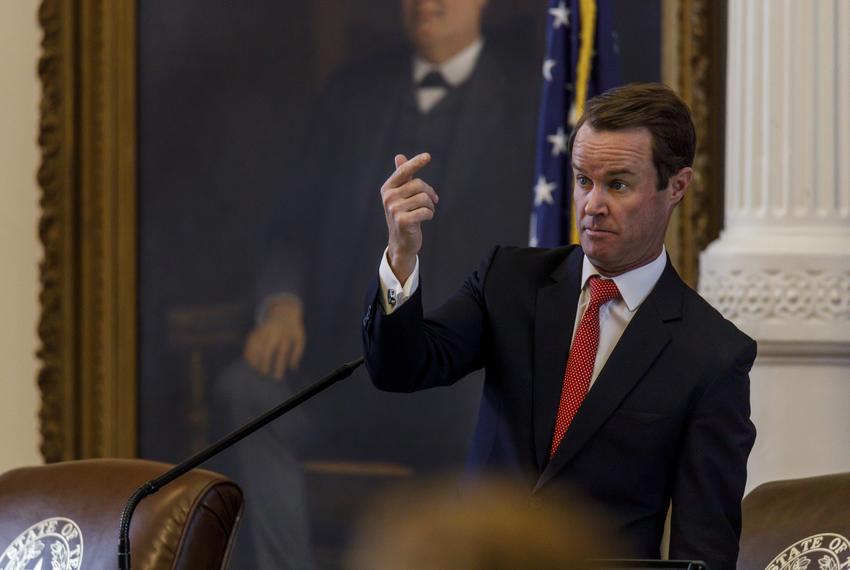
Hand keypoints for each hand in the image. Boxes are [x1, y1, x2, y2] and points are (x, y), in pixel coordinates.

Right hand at [243, 298, 305, 380]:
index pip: (281, 355)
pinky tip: (247, 359)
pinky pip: (250, 340)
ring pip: (256, 345)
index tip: (277, 378)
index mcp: (285, 336)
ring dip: (253, 357)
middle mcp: (274, 333)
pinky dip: (248, 349)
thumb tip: (293, 368)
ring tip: (254, 368)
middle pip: (266, 351)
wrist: (284, 310)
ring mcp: (264, 330)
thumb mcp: (300, 339)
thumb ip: (297, 354)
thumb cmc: (293, 329)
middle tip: (263, 373)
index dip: (278, 367)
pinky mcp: (258, 328)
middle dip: (264, 363)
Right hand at [380, 153, 438, 283]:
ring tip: (427, 211)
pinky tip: (425, 219)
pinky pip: (426, 211)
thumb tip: (399, 156)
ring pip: (424, 198)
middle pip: (419, 184)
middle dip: (429, 193)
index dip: (416, 162)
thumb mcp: (401, 195)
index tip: (428, 156)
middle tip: (433, 200)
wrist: (401, 242)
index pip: (403, 171)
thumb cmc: (403, 215)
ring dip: (430, 205)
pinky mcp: (403, 221)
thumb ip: (402, 176)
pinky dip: (430, 215)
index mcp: (388, 188)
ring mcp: (394, 209)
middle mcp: (389, 197)